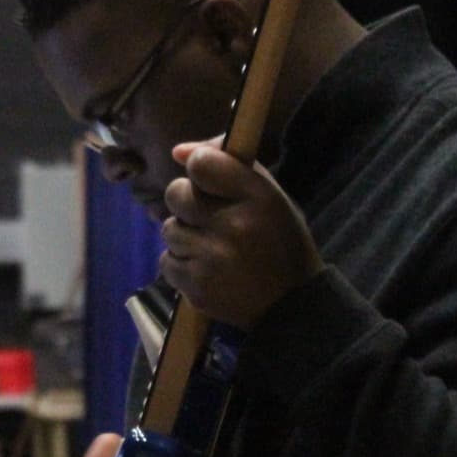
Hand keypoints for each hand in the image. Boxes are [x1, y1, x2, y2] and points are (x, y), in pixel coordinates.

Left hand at [159, 140, 323, 329]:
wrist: (289, 305)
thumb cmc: (278, 242)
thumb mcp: (268, 196)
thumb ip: (227, 164)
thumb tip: (178, 151)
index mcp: (257, 197)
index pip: (201, 164)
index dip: (199, 168)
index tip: (207, 181)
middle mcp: (233, 226)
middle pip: (175, 194)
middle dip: (187, 203)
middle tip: (208, 218)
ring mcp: (212, 258)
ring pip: (168, 228)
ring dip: (185, 235)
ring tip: (211, 247)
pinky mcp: (197, 287)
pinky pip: (167, 261)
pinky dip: (181, 264)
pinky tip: (206, 268)